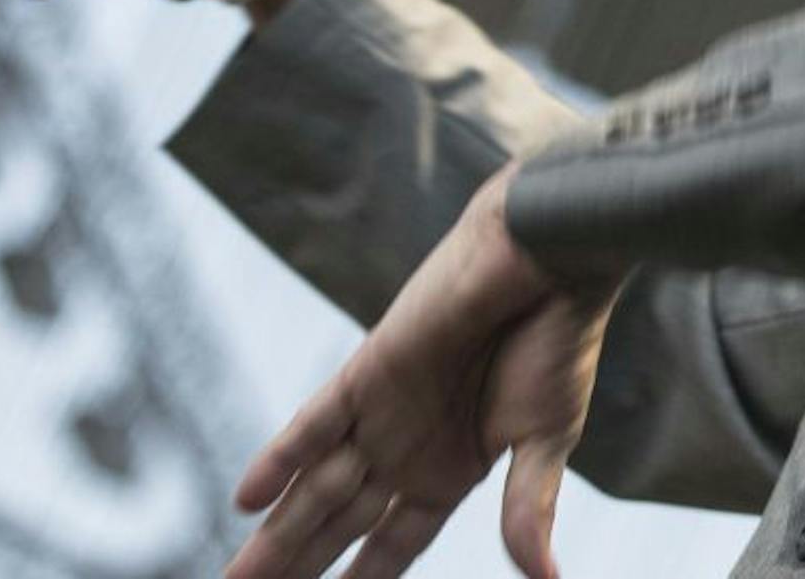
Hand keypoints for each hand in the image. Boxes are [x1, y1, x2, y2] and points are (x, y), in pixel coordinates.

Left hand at [227, 166, 615, 578]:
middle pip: (338, 525)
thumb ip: (529, 507)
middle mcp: (408, 448)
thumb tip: (545, 578)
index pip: (392, 546)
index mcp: (452, 470)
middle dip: (296, 568)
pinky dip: (279, 460)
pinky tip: (244, 500)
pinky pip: (313, 424)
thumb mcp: (547, 438)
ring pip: (316, 488)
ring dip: (276, 534)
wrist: (548, 258)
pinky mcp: (369, 371)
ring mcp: (384, 412)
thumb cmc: (560, 340)